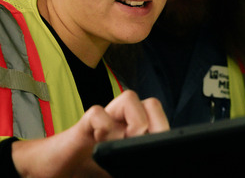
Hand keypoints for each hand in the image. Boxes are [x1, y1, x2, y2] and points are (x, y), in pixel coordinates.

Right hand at [12, 90, 168, 177]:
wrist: (56, 171)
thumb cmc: (92, 170)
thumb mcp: (120, 169)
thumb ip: (136, 163)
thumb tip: (154, 167)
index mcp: (136, 131)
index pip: (160, 117)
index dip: (164, 129)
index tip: (162, 149)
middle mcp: (123, 121)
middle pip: (151, 103)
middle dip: (154, 123)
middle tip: (142, 146)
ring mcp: (104, 120)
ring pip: (129, 98)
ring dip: (133, 121)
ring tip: (124, 143)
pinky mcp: (83, 125)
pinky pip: (97, 113)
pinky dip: (104, 128)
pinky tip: (100, 143)